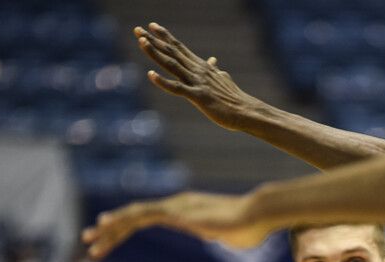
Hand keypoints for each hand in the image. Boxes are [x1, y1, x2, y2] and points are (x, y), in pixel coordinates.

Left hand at [81, 191, 274, 258]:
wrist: (258, 216)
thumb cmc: (251, 229)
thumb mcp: (231, 238)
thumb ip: (221, 236)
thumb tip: (222, 238)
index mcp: (187, 211)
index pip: (149, 219)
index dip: (126, 229)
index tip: (107, 240)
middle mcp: (176, 205)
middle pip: (135, 216)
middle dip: (109, 231)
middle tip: (87, 241)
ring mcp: (174, 207)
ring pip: (132, 216)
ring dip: (108, 230)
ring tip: (88, 241)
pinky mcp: (175, 212)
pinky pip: (140, 216)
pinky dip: (120, 222)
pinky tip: (103, 228)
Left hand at [133, 22, 260, 131]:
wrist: (247, 111)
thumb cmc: (234, 99)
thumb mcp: (223, 80)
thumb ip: (215, 70)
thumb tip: (213, 61)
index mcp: (201, 67)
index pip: (180, 48)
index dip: (165, 36)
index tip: (152, 26)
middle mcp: (197, 71)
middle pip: (172, 52)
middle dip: (154, 40)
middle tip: (137, 29)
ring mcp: (197, 83)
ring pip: (172, 65)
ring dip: (155, 53)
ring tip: (141, 42)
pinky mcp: (198, 97)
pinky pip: (178, 88)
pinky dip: (163, 82)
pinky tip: (150, 75)